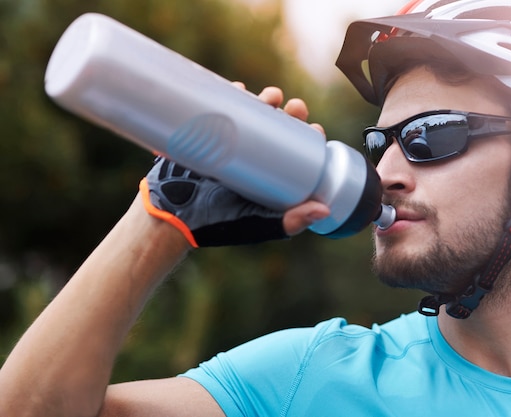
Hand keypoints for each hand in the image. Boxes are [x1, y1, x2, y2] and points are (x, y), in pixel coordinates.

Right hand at [141, 85, 329, 246]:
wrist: (169, 217)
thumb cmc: (216, 225)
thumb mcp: (258, 223)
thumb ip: (289, 222)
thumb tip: (324, 209)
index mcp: (268, 177)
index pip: (295, 152)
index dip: (308, 137)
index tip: (314, 128)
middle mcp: (251, 159)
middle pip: (277, 128)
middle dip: (289, 112)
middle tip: (292, 107)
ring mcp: (227, 146)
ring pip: (252, 115)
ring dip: (264, 100)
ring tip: (270, 97)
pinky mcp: (203, 137)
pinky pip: (219, 110)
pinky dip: (229, 95)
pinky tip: (238, 87)